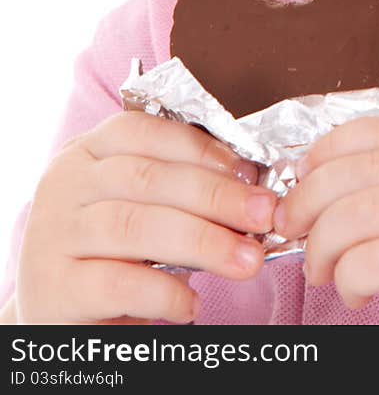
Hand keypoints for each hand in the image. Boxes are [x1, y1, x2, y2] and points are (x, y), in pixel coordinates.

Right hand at [16, 112, 276, 323]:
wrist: (52, 310)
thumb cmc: (105, 250)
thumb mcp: (131, 204)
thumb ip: (175, 188)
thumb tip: (250, 189)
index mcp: (86, 151)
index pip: (144, 131)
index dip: (200, 148)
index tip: (248, 170)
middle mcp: (64, 185)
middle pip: (148, 179)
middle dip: (215, 196)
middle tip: (263, 214)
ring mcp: (52, 235)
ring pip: (136, 226)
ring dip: (203, 242)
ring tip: (247, 260)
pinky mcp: (53, 289)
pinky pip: (118, 283)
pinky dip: (164, 292)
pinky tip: (193, 304)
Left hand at [274, 113, 378, 323]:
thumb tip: (336, 178)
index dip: (335, 144)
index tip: (304, 170)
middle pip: (369, 165)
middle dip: (313, 195)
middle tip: (295, 229)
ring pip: (368, 209)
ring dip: (325, 242)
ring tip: (322, 271)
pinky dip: (352, 274)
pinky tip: (354, 294)